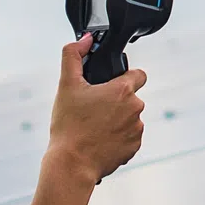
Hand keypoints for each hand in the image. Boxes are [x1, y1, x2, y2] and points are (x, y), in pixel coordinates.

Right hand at [49, 34, 146, 180]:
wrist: (72, 164)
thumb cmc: (68, 126)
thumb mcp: (66, 85)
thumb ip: (73, 55)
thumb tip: (86, 39)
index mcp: (123, 91)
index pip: (138, 74)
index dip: (123, 77)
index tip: (109, 85)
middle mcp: (135, 109)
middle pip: (130, 98)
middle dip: (115, 101)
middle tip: (93, 109)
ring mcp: (136, 130)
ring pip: (129, 118)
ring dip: (116, 120)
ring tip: (94, 127)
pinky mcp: (133, 148)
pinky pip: (128, 137)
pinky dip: (117, 138)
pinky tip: (99, 140)